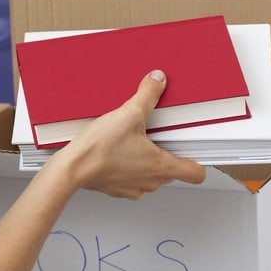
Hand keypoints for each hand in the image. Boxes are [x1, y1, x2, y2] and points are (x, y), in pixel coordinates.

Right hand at [48, 70, 205, 198]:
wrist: (72, 168)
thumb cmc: (98, 150)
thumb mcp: (128, 114)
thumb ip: (147, 95)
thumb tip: (157, 82)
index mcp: (161, 167)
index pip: (196, 173)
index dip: (198, 161)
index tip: (194, 151)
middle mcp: (150, 182)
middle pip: (172, 171)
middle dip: (165, 152)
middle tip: (154, 136)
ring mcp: (134, 188)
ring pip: (151, 175)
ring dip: (146, 160)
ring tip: (132, 142)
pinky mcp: (118, 189)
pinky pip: (132, 178)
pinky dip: (128, 166)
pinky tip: (118, 151)